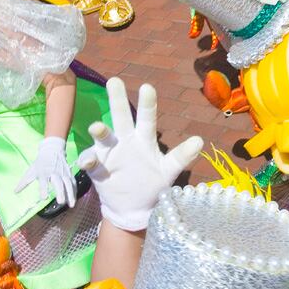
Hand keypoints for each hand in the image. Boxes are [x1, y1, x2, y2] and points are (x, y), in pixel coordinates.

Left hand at [15, 136, 75, 206]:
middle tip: (60, 202)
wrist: (53, 150)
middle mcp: (55, 173)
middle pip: (58, 183)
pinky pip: (73, 183)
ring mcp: (63, 173)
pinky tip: (73, 200)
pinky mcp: (69, 174)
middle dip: (60, 192)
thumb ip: (24, 182)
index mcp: (44, 172)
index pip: (44, 181)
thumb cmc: (40, 163)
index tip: (44, 198)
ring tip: (71, 205)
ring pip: (68, 183)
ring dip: (70, 194)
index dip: (44, 189)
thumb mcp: (31, 171)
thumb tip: (15, 192)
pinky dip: (74, 191)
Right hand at [79, 78, 203, 230]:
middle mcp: (125, 140)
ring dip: (100, 131)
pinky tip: (89, 162)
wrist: (132, 208)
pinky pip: (90, 161)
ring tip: (97, 127)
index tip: (147, 87)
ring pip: (103, 136)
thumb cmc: (152, 184)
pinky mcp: (97, 168)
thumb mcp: (168, 171)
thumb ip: (182, 156)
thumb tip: (200, 140)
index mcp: (144, 139)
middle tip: (114, 81)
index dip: (147, 104)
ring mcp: (109, 153)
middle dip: (117, 99)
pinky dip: (88, 160)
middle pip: (121, 117)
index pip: (147, 118)